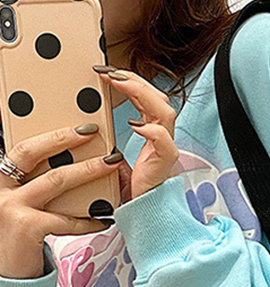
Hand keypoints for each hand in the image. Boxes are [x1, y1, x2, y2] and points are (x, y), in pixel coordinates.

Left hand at [95, 67, 180, 200]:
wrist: (139, 214)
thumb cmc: (127, 189)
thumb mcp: (112, 157)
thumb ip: (108, 139)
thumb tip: (87, 124)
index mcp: (151, 135)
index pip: (147, 100)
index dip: (130, 81)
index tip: (106, 72)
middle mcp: (161, 139)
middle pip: (159, 99)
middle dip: (135, 80)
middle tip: (110, 72)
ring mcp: (165, 151)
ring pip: (165, 114)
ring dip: (142, 95)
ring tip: (120, 85)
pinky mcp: (164, 165)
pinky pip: (165, 143)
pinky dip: (152, 132)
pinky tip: (136, 125)